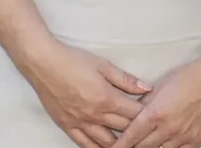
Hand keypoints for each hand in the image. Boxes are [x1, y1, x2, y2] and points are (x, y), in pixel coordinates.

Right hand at [14, 40, 150, 147]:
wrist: (44, 64)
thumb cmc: (74, 61)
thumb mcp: (103, 65)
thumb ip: (126, 80)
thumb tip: (147, 89)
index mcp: (107, 98)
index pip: (134, 114)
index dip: (147, 116)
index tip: (156, 116)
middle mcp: (95, 115)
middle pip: (123, 130)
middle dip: (137, 131)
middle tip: (147, 132)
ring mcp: (81, 123)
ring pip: (106, 143)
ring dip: (120, 144)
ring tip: (130, 143)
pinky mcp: (68, 126)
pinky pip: (85, 144)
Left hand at [108, 46, 200, 147]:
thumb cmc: (188, 78)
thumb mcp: (159, 87)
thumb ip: (144, 103)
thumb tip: (133, 114)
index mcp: (155, 114)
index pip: (131, 137)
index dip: (120, 145)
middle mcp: (168, 129)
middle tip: (128, 146)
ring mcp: (183, 137)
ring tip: (147, 144)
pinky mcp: (197, 140)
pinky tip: (166, 145)